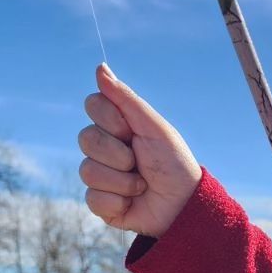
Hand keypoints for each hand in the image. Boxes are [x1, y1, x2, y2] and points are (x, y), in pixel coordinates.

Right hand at [78, 63, 202, 236]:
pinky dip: (118, 201)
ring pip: (88, 170)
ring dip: (122, 181)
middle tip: (140, 162)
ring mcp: (101, 176)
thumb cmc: (174, 164)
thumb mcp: (154, 127)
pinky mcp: (101, 204)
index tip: (132, 131)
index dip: (111, 119)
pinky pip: (92, 198)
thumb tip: (100, 67)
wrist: (185, 205)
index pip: (93, 105)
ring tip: (142, 185)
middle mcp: (104, 148)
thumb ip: (126, 99)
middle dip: (118, 154)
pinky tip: (133, 202)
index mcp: (117, 126)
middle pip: (86, 138)